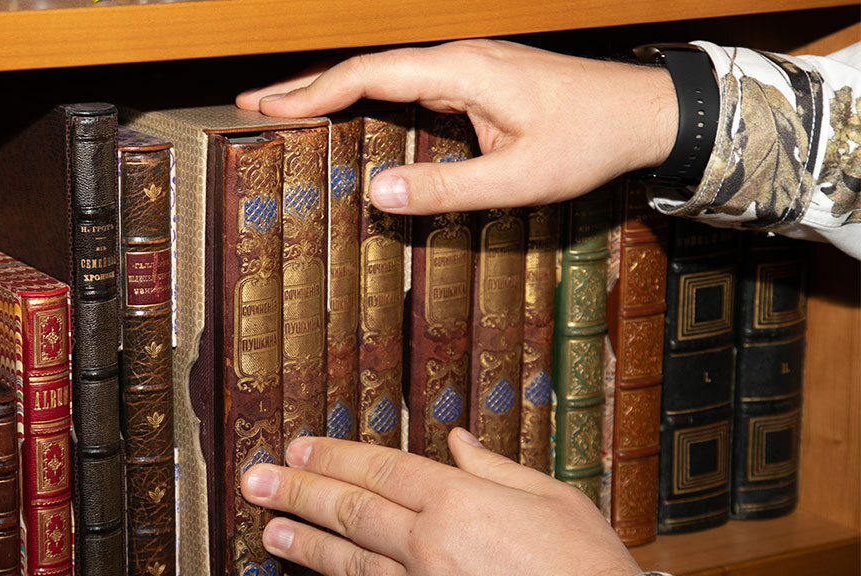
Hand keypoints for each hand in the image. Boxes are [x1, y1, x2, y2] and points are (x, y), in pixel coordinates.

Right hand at [236, 40, 676, 214]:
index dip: (313, 92)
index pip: (370, 74)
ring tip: (288, 109)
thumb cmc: (589, 141)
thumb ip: (444, 189)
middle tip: (253, 103)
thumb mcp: (516, 180)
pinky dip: (370, 96)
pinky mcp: (479, 80)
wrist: (644, 113)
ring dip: (336, 89)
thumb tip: (375, 194)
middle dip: (307, 85)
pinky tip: (354, 113)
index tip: (266, 107)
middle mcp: (459, 59)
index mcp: (461, 71)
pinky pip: (411, 83)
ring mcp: (470, 66)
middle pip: (368, 66)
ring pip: (387, 72)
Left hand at [240, 429, 640, 575]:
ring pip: (347, 564)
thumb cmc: (589, 565)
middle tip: (253, 480)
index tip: (297, 446)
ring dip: (302, 544)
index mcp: (460, 500)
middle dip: (296, 491)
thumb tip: (454, 440)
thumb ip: (491, 467)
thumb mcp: (549, 495)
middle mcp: (430, 545)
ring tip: (267, 530)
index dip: (333, 455)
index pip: (379, 468)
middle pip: (349, 511)